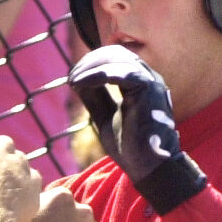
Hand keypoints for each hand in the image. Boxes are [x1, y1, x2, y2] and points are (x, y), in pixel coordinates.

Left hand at [68, 46, 205, 213]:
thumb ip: (95, 97)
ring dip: (89, 67)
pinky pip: (117, 72)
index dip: (93, 63)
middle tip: (71, 77)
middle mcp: (150, 78)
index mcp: (142, 83)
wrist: (149, 167)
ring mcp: (151, 82)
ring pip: (116, 59)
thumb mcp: (106, 117)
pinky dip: (95, 75)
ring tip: (72, 80)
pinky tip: (79, 84)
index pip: (117, 59)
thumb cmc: (131, 147)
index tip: (73, 78)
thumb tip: (77, 81)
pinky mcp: (147, 89)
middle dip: (89, 62)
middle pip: (116, 54)